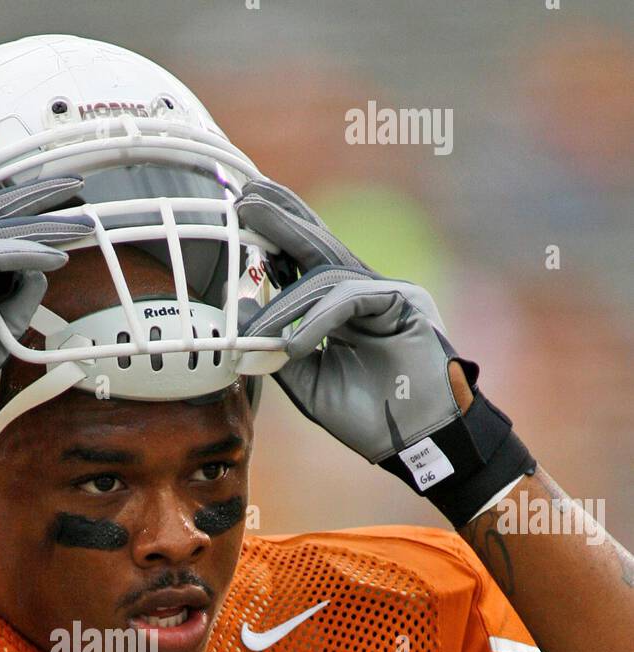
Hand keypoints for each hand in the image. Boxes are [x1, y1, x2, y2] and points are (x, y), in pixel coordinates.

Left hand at [235, 178, 533, 525]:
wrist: (421, 444)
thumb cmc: (371, 417)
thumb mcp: (309, 383)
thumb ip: (277, 348)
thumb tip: (241, 310)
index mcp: (344, 307)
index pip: (307, 261)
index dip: (278, 234)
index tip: (244, 209)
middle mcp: (367, 292)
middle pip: (320, 245)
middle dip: (282, 219)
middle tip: (246, 197)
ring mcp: (389, 293)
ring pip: (329, 276)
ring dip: (286, 304)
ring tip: (258, 333)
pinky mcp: (405, 303)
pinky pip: (351, 299)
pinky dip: (317, 321)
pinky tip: (294, 345)